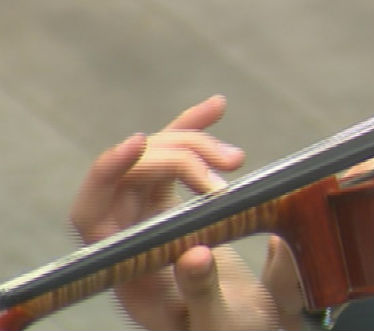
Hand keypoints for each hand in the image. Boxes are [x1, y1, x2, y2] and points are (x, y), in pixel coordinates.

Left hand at [69, 95, 304, 329]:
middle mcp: (129, 239)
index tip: (140, 142)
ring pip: (155, 162)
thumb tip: (194, 252)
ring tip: (236, 158)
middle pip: (131, 176)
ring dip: (194, 146)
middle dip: (178, 157)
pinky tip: (216, 108)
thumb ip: (200, 291)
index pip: (92, 212)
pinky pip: (175, 162)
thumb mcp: (215, 324)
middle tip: (229, 166)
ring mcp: (150, 220)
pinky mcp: (177, 208)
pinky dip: (194, 133)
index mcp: (124, 270)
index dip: (106, 173)